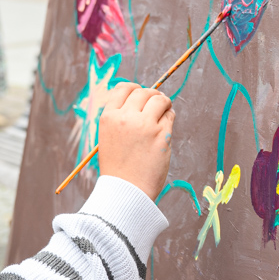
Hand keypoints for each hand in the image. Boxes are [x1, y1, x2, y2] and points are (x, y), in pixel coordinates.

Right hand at [96, 83, 174, 200]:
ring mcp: (144, 124)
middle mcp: (125, 117)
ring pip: (159, 99)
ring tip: (164, 111)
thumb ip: (120, 118)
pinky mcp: (161, 134)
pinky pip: (169, 116)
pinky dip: (169, 118)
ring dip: (164, 103)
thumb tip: (140, 99)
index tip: (141, 95)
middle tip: (156, 105)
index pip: (123, 88)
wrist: (126, 191)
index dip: (135, 89)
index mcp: (108, 117)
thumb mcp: (109, 138)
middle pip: (143, 92)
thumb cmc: (118, 167)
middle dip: (152, 96)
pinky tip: (164, 128)